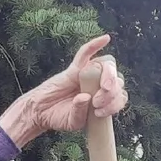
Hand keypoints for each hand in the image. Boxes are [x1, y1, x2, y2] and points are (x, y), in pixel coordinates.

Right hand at [0, 35, 128, 147]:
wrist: (40, 112)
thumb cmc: (59, 116)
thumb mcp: (73, 121)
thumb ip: (80, 113)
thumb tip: (86, 97)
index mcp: (103, 99)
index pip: (119, 96)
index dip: (115, 103)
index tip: (100, 113)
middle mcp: (99, 84)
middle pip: (116, 78)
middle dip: (112, 91)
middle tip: (97, 103)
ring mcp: (88, 74)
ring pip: (106, 65)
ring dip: (109, 74)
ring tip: (102, 87)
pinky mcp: (74, 68)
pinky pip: (85, 53)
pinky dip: (95, 45)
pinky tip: (105, 39)